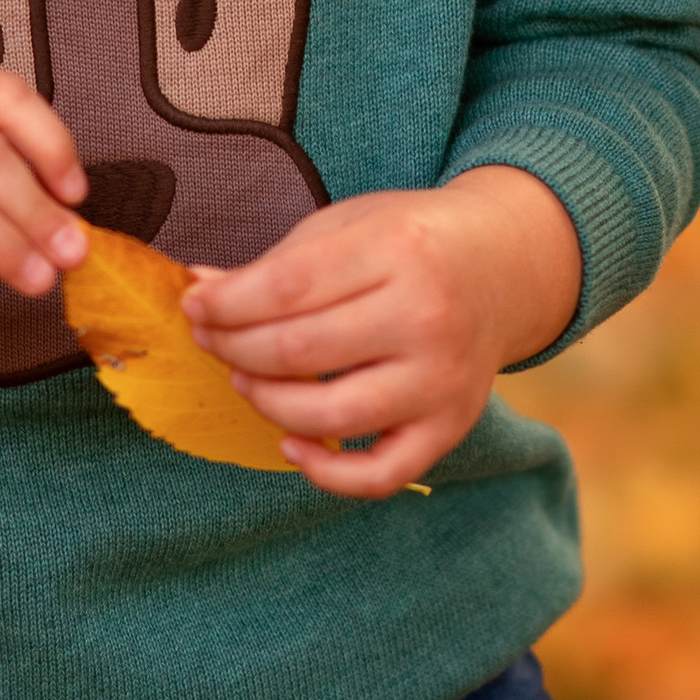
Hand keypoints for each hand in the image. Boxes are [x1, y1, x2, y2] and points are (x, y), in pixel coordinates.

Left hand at [179, 166, 581, 500]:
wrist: (504, 267)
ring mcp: (440, 380)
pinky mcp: (449, 428)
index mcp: (397, 250)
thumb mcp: (349, 225)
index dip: (226, 303)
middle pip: (299, 350)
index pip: (286, 287)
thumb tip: (200, 288)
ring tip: (244, 378)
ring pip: (329, 415)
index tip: (195, 305)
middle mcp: (425, 317)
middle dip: (234, 347)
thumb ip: (276, 263)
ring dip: (266, 402)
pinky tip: (291, 444)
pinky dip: (326, 473)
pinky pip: (379, 474)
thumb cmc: (412, 241)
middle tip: (209, 339)